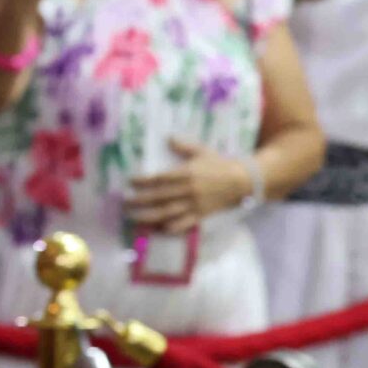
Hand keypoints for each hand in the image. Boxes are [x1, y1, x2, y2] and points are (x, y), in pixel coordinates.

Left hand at [128, 138, 254, 232]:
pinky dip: (172, 228)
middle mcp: (188, 190)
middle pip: (159, 197)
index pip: (160, 178)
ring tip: (133, 218)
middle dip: (140, 200)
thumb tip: (168, 138)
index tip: (130, 181)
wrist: (242, 181)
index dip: (143, 180)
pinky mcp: (201, 215)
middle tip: (125, 202)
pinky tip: (159, 230)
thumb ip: (184, 146)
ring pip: (168, 213)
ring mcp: (194, 204)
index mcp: (187, 173)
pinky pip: (185, 224)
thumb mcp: (202, 151)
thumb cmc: (219, 165)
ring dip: (149, 216)